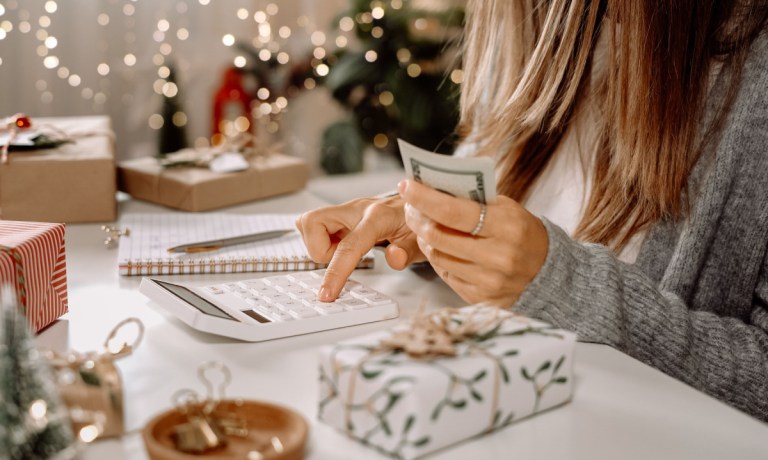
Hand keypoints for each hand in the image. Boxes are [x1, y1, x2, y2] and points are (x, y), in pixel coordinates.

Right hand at [295, 194, 424, 300]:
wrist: (418, 205)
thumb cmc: (419, 223)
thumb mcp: (421, 241)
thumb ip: (408, 251)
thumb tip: (394, 258)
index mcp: (378, 217)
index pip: (349, 245)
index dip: (335, 272)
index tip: (327, 294)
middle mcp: (357, 209)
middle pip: (313, 222)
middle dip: (318, 249)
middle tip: (339, 259)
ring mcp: (346, 210)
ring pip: (309, 223)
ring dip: (319, 246)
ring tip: (343, 253)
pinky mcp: (340, 214)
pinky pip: (315, 225)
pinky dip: (320, 240)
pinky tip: (340, 246)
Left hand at [399, 179, 548, 305]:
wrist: (547, 271)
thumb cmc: (521, 232)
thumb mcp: (505, 207)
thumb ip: (472, 200)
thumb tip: (431, 187)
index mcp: (506, 226)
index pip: (453, 212)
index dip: (424, 198)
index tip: (406, 186)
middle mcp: (498, 257)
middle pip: (438, 236)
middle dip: (417, 218)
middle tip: (410, 206)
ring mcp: (488, 281)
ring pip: (437, 256)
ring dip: (424, 238)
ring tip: (424, 225)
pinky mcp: (480, 298)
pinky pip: (445, 274)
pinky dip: (438, 257)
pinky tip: (440, 246)